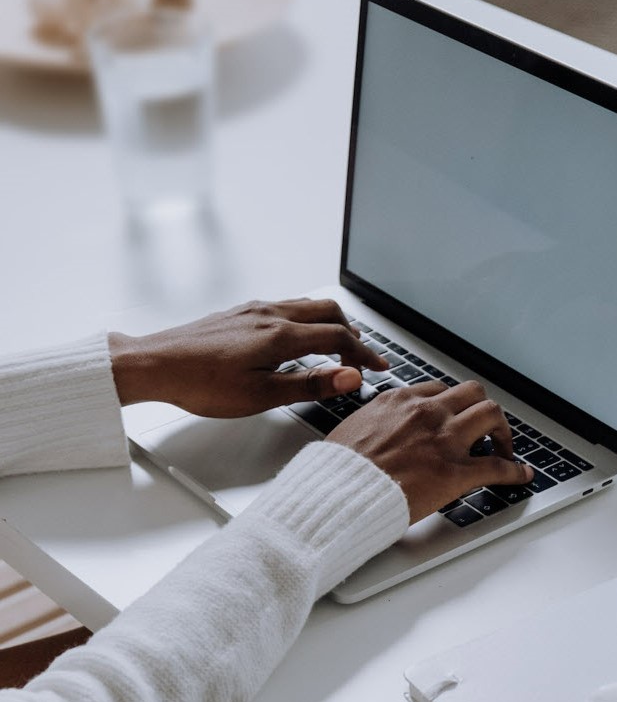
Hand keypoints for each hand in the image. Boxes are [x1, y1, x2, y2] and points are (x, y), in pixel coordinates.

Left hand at [108, 298, 387, 416]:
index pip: (339, 338)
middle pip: (330, 312)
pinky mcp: (241, 312)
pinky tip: (298, 339)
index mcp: (280, 335)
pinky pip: (287, 306)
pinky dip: (307, 319)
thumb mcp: (260, 396)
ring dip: (331, 323)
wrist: (154, 364)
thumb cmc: (200, 385)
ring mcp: (255, 310)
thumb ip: (309, 384)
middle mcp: (271, 314)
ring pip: (308, 305)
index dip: (365, 354)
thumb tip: (349, 376)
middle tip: (361, 358)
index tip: (378, 368)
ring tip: (337, 347)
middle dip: (353, 334)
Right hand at [327, 380, 533, 522]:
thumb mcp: (352, 428)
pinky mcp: (455, 472)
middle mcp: (427, 413)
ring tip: (505, 447)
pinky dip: (515, 471)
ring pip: (492, 415)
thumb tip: (377, 428)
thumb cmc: (337, 470)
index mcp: (400, 401)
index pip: (440, 390)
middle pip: (473, 393)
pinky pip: (497, 466)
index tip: (457, 415)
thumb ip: (375, 422)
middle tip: (486, 428)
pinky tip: (521, 475)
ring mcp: (444, 440)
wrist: (336, 494)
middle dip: (483, 409)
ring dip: (503, 431)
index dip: (454, 404)